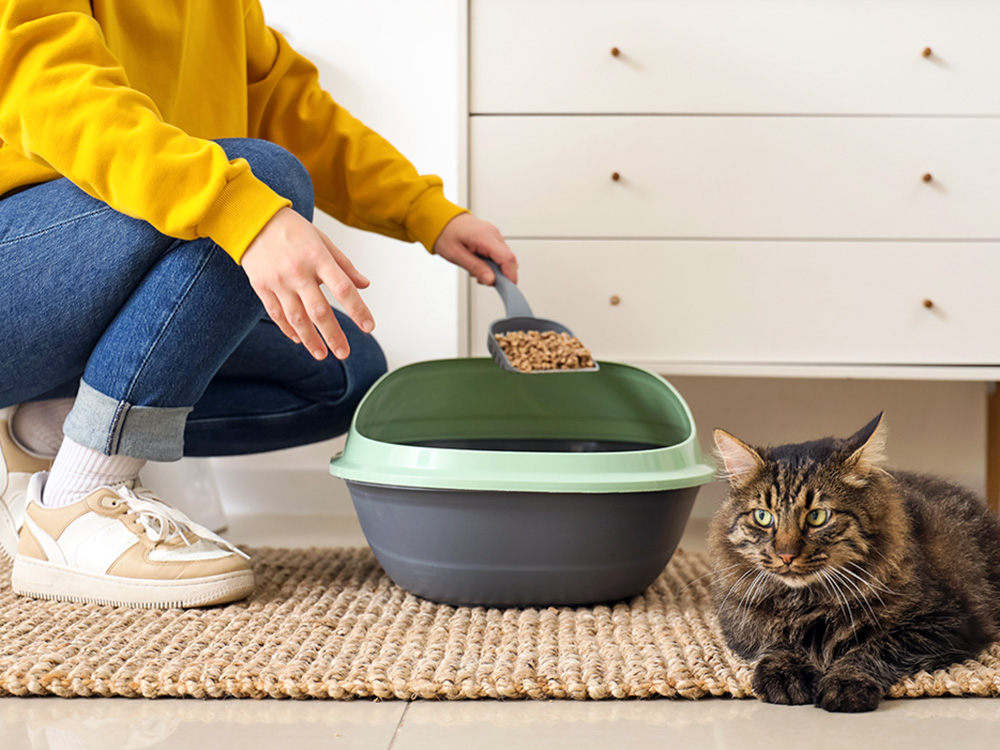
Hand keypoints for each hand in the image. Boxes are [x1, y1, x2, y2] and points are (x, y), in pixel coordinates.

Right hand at [242, 207, 373, 359]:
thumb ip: (344, 265)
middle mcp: (298, 272)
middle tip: (344, 352)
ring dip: (310, 339)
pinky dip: (289, 329)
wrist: (253, 220)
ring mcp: (278, 281)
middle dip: (333, 335)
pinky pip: (277, 314)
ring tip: (321, 355)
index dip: (357, 309)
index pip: (343, 289)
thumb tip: (364, 285)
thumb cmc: (293, 230)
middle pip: (319, 310)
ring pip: (296, 318)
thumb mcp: (323, 241)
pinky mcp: (262, 287)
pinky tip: (299, 339)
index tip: (369, 326)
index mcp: (318, 258)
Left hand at [433, 212, 517, 284]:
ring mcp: (494, 234)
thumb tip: (491, 280)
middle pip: (509, 259)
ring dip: (496, 269)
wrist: (441, 219)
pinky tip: (479, 263)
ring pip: (505, 258)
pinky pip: (499, 254)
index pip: (507, 258)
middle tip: (484, 279)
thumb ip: (476, 268)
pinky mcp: (493, 237)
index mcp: (485, 236)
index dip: (510, 276)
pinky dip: (493, 263)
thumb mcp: (456, 255)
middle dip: (501, 274)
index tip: (508, 289)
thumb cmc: (446, 234)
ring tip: (477, 269)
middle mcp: (493, 234)